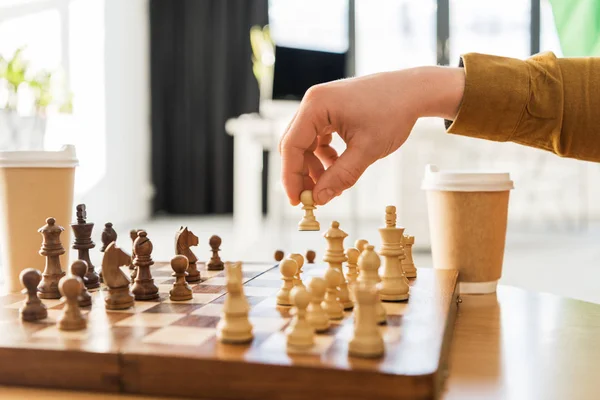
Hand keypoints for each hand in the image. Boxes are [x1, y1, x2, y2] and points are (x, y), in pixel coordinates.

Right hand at [278, 66, 464, 205]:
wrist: (413, 91)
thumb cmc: (393, 113)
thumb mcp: (366, 150)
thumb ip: (340, 176)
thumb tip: (319, 199)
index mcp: (317, 106)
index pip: (291, 146)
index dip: (291, 177)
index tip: (296, 201)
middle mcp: (314, 102)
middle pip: (294, 144)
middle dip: (302, 173)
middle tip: (312, 198)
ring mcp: (322, 104)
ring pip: (305, 143)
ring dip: (314, 166)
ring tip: (330, 185)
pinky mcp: (331, 110)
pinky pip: (318, 137)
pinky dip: (323, 155)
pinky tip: (337, 167)